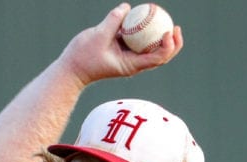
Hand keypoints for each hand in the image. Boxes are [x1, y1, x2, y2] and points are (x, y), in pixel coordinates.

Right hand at [58, 3, 183, 86]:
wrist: (71, 70)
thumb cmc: (83, 58)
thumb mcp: (97, 36)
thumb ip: (113, 21)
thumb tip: (127, 7)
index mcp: (132, 65)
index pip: (157, 58)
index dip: (168, 45)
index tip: (168, 31)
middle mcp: (134, 63)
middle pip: (161, 56)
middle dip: (172, 43)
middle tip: (175, 26)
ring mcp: (129, 58)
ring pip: (151, 48)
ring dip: (161, 37)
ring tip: (165, 19)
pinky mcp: (123, 51)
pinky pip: (138, 40)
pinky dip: (144, 30)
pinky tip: (145, 16)